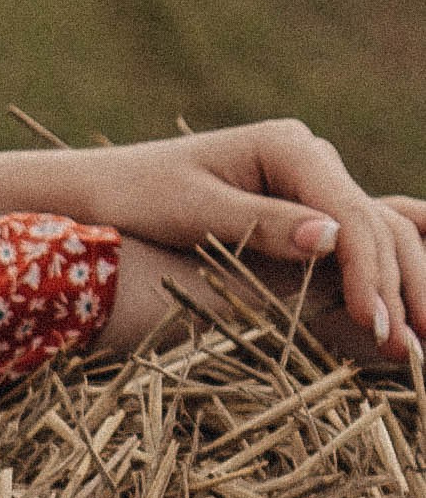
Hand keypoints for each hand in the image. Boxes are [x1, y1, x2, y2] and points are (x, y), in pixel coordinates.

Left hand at [0, 124, 425, 358]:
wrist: (102, 192)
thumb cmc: (135, 197)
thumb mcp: (192, 212)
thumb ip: (260, 225)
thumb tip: (329, 239)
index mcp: (288, 146)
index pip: (349, 215)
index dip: (368, 274)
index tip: (374, 326)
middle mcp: (311, 159)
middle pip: (376, 226)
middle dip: (397, 289)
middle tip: (412, 351)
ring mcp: (312, 186)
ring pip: (377, 238)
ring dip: (399, 291)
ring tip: (413, 350)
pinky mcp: (302, 215)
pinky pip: (355, 249)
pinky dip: (376, 286)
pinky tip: (394, 325)